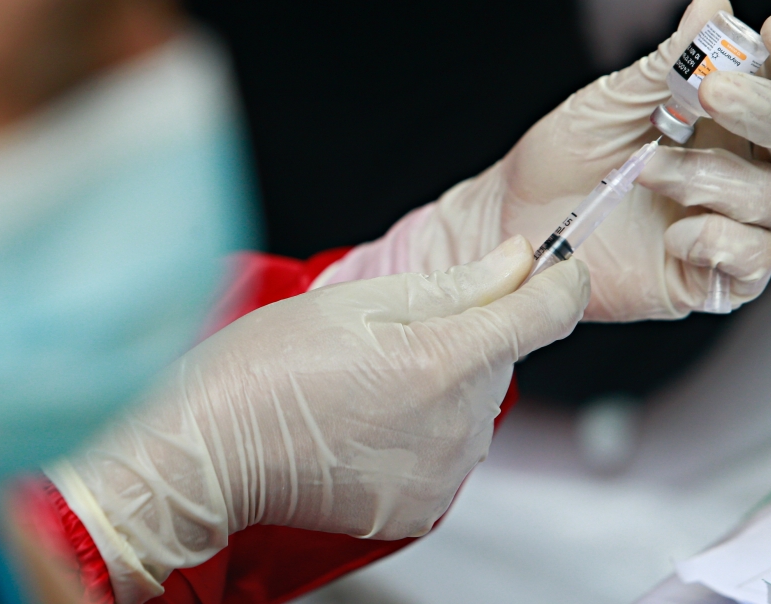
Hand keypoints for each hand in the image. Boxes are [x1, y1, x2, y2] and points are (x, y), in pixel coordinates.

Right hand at [47, 237, 588, 601]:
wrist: (210, 452)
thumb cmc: (265, 367)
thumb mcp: (356, 301)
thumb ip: (454, 285)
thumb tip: (517, 263)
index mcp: (442, 361)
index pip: (544, 316)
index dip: (559, 285)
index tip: (559, 270)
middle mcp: (455, 426)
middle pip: (499, 362)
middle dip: (466, 339)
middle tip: (391, 335)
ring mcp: (441, 473)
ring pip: (472, 408)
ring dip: (441, 389)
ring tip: (367, 384)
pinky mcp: (420, 507)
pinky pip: (445, 454)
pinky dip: (421, 435)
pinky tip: (366, 423)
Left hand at [319, 0, 770, 319]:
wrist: (510, 220)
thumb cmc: (562, 159)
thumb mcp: (608, 102)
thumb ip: (664, 63)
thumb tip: (713, 5)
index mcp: (724, 122)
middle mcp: (741, 172)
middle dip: (768, 111)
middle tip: (712, 91)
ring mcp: (729, 226)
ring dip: (705, 176)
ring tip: (640, 170)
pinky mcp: (710, 278)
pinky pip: (754, 260)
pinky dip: (716, 239)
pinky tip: (671, 233)